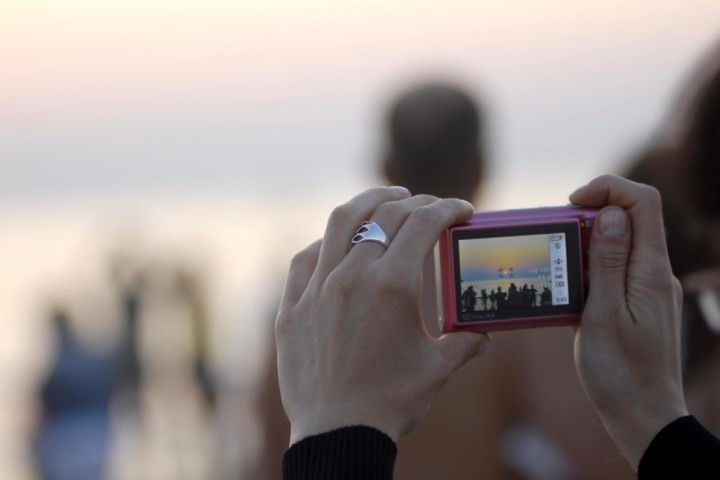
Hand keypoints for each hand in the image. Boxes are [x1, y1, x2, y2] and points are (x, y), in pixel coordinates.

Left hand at [275, 187, 491, 444]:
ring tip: (388, 198)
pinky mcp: (292, 306)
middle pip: (386, 215)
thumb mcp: (437, 369)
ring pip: (341, 222)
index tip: (461, 209)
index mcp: (392, 286)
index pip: (424, 224)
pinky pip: (305, 257)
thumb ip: (465, 343)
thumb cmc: (391, 403)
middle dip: (416, 202)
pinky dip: (326, 242)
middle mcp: (352, 276)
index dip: (448, 209)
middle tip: (430, 206)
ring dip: (369, 202)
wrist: (338, 435)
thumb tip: (483, 335)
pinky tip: (337, 242)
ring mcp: (316, 288)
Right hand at [570, 175, 687, 468]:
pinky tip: (567, 289)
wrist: (642, 415)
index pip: (643, 202)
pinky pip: (614, 269)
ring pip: (618, 243)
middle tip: (555, 234)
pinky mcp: (636, 302)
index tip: (572, 202)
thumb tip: (611, 213)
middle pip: (629, 217)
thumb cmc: (620, 372)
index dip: (608, 188)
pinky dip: (588, 267)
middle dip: (590, 214)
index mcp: (651, 270)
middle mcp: (655, 272)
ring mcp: (647, 287)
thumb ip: (608, 261)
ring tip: (556, 265)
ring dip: (585, 243)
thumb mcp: (604, 314)